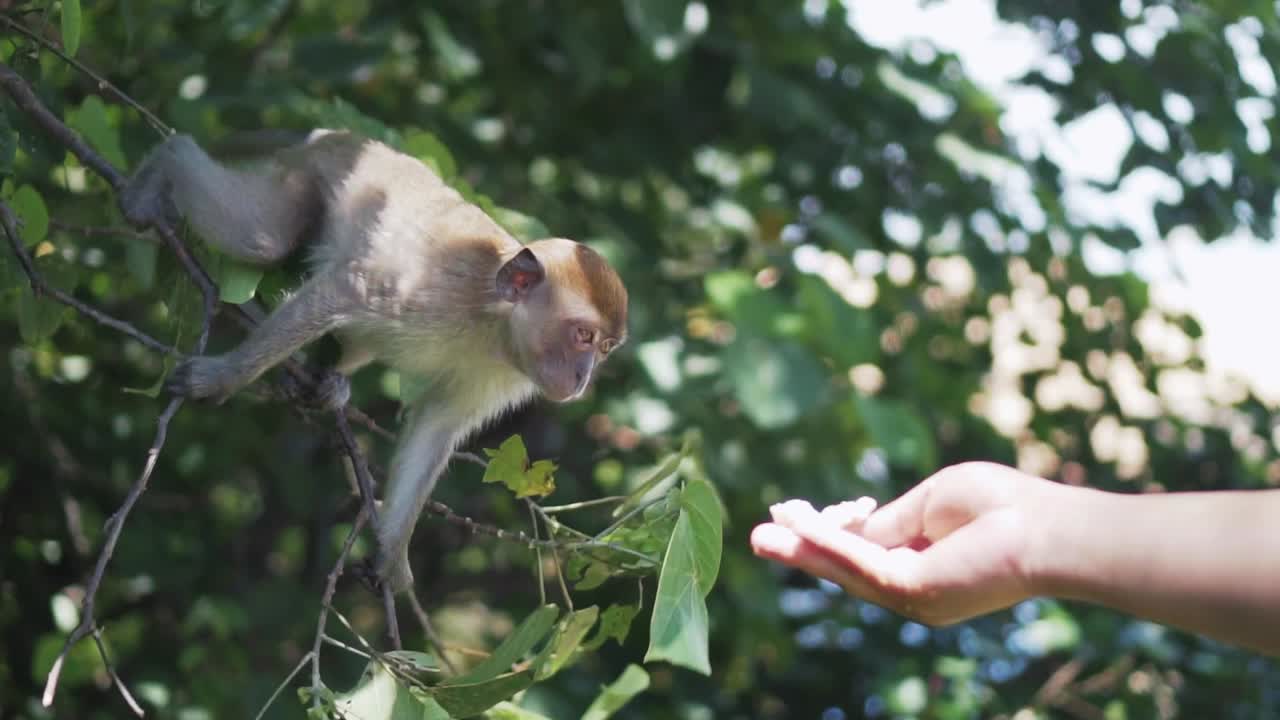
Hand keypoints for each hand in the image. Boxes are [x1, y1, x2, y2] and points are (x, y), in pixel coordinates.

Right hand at [751, 462, 1051, 624]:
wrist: (1052, 532)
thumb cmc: (1006, 507)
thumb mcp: (933, 503)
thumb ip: (890, 520)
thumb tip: (852, 525)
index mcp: (923, 569)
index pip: (867, 554)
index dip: (832, 532)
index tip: (798, 512)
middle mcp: (914, 592)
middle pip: (846, 569)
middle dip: (803, 550)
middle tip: (761, 536)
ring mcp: (913, 596)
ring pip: (845, 569)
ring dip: (801, 551)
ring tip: (761, 537)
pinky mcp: (913, 591)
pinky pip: (858, 563)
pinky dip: (825, 544)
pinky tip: (797, 526)